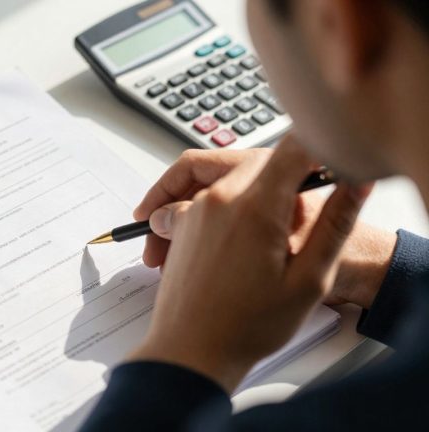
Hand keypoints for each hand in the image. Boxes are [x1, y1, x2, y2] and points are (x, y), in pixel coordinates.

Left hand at [128, 137, 372, 392]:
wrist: (191, 351)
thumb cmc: (245, 326)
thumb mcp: (308, 280)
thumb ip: (335, 225)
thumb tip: (356, 182)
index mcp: (255, 207)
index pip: (294, 148)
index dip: (319, 148)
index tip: (330, 166)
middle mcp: (219, 199)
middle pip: (262, 160)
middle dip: (288, 175)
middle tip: (302, 214)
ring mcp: (194, 210)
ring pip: (233, 177)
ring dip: (256, 193)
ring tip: (268, 241)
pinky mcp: (180, 223)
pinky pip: (204, 197)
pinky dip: (225, 207)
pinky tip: (237, 246)